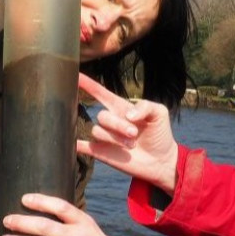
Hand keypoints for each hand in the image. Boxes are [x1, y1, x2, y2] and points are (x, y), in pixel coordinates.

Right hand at [78, 73, 178, 193]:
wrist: (161, 160)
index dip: (88, 84)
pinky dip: (77, 144)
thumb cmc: (159, 133)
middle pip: (102, 116)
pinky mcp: (101, 152)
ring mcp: (105, 137)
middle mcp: (110, 121)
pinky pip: (84, 147)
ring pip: (97, 131)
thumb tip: (128, 114)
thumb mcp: (159, 113)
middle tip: (134, 133)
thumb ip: (146, 106)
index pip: (100, 93)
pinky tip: (73, 143)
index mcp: (121, 108)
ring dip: (114, 138)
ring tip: (131, 145)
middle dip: (118, 124)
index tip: (76, 75)